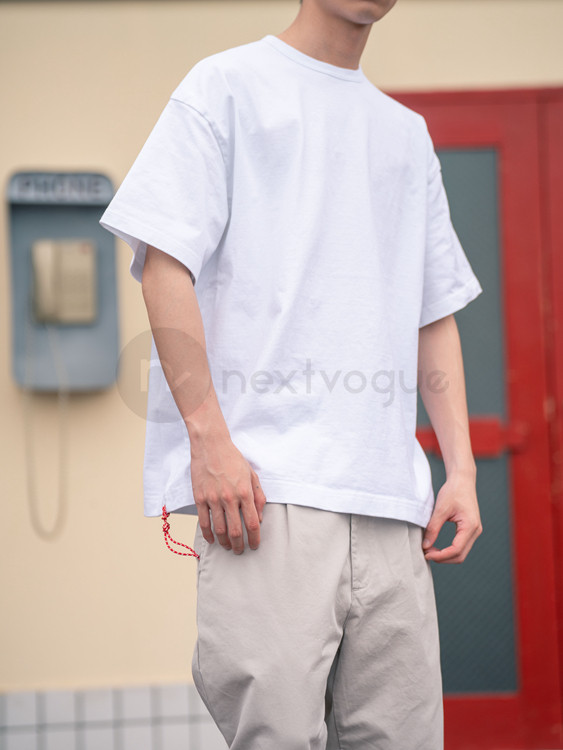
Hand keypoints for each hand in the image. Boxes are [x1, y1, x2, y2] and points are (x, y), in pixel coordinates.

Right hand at [190, 435, 266, 554]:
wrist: (211, 445)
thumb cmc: (233, 459)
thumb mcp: (251, 475)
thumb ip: (258, 497)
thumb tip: (260, 517)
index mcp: (245, 492)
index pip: (252, 523)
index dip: (255, 538)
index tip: (255, 545)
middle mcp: (229, 498)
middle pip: (236, 531)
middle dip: (239, 545)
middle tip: (240, 550)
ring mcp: (213, 498)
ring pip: (219, 530)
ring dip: (225, 543)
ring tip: (228, 547)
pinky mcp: (199, 497)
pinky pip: (203, 522)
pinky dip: (208, 534)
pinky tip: (212, 540)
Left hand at [422, 472, 481, 562]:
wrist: (462, 480)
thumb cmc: (453, 491)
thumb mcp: (440, 509)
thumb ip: (433, 528)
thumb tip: (426, 546)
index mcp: (470, 526)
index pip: (456, 550)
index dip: (441, 556)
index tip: (426, 555)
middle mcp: (475, 531)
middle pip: (460, 555)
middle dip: (443, 558)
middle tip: (426, 554)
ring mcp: (474, 531)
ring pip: (461, 552)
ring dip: (446, 555)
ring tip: (430, 551)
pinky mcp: (470, 529)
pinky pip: (461, 545)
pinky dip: (449, 550)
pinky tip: (437, 546)